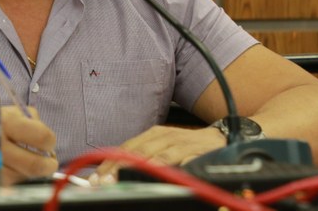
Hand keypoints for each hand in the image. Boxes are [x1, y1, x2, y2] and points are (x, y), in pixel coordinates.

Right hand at [0, 106, 58, 184]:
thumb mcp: (8, 109)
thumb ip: (31, 119)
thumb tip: (47, 142)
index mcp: (4, 122)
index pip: (41, 137)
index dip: (50, 141)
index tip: (49, 142)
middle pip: (34, 165)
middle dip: (48, 165)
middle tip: (50, 162)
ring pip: (23, 177)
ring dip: (30, 171)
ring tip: (25, 160)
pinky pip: (9, 183)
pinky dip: (14, 176)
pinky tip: (10, 166)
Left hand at [89, 125, 224, 184]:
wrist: (222, 139)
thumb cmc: (188, 147)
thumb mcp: (163, 149)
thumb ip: (143, 159)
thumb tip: (116, 174)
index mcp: (153, 134)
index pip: (125, 148)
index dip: (109, 163)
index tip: (96, 178)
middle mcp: (164, 136)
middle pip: (136, 152)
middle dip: (117, 168)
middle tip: (104, 182)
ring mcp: (179, 144)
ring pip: (154, 156)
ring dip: (136, 169)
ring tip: (122, 180)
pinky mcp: (195, 153)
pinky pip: (178, 161)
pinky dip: (165, 169)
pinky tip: (155, 177)